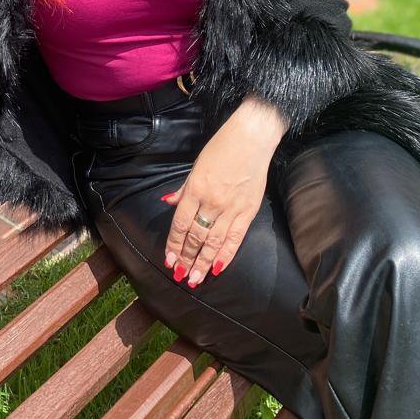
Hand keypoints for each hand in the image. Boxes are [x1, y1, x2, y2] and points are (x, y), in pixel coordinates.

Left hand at [161, 100, 283, 287]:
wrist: (251, 139)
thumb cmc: (221, 148)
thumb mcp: (196, 166)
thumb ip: (184, 189)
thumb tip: (168, 203)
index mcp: (196, 189)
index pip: (181, 224)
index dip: (174, 244)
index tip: (169, 260)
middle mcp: (212, 201)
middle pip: (196, 236)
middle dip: (186, 258)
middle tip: (180, 276)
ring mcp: (231, 208)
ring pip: (214, 242)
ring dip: (203, 262)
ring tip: (195, 279)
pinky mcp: (248, 211)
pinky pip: (235, 238)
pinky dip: (226, 255)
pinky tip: (217, 268)